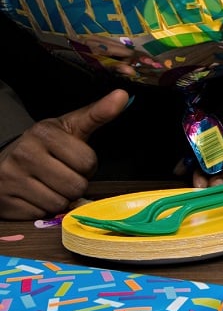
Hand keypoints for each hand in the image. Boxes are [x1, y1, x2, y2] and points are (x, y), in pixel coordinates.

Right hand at [0, 90, 128, 218]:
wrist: (4, 158)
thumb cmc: (45, 144)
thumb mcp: (70, 126)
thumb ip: (98, 113)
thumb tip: (123, 95)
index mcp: (43, 133)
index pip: (87, 162)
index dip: (88, 165)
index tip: (75, 160)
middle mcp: (23, 155)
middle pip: (75, 186)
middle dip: (75, 183)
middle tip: (63, 174)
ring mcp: (10, 179)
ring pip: (58, 204)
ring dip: (60, 198)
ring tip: (49, 184)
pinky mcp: (3, 202)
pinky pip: (38, 215)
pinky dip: (40, 208)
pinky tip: (33, 194)